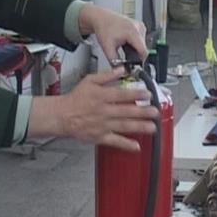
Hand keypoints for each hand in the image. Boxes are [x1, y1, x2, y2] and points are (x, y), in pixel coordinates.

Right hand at [28, 68, 158, 150]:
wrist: (62, 115)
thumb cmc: (75, 98)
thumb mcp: (90, 80)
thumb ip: (107, 75)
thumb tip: (121, 69)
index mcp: (102, 96)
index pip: (123, 95)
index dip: (137, 94)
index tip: (148, 94)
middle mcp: (104, 111)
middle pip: (126, 111)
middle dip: (143, 112)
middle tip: (155, 112)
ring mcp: (103, 125)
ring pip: (124, 126)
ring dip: (139, 127)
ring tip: (152, 127)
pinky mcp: (100, 136)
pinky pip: (115, 141)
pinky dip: (126, 144)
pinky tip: (137, 146)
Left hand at [78, 4, 146, 61]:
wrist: (101, 18)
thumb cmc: (104, 29)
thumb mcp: (107, 47)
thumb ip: (115, 61)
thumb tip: (121, 70)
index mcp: (132, 32)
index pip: (143, 51)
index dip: (140, 61)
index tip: (134, 66)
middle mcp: (139, 27)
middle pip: (144, 48)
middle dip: (135, 55)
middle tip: (125, 58)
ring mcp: (140, 26)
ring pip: (143, 44)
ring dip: (135, 49)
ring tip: (124, 48)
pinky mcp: (140, 26)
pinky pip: (141, 39)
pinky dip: (135, 44)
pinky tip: (126, 43)